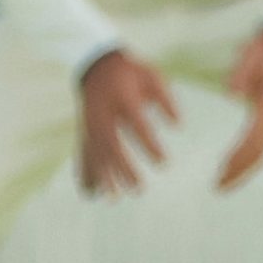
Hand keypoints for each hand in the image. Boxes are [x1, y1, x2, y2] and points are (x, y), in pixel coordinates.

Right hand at [77, 49, 177, 197]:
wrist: (96, 64)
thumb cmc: (132, 72)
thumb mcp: (152, 77)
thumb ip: (166, 99)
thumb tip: (179, 125)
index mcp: (123, 97)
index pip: (137, 124)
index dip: (149, 143)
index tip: (165, 162)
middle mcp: (103, 113)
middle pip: (113, 144)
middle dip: (125, 168)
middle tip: (140, 188)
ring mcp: (91, 123)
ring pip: (97, 154)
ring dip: (105, 176)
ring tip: (116, 198)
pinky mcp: (84, 130)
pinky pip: (83, 154)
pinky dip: (86, 173)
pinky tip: (92, 194)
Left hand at [215, 28, 262, 191]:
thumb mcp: (252, 53)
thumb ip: (242, 71)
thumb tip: (231, 92)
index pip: (256, 137)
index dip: (240, 157)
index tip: (221, 171)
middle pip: (262, 151)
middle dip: (241, 171)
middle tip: (218, 187)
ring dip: (245, 168)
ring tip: (222, 183)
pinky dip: (250, 157)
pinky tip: (235, 165)